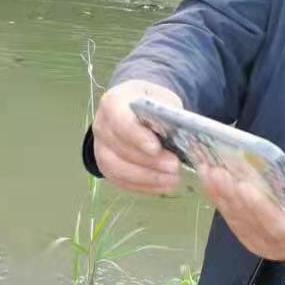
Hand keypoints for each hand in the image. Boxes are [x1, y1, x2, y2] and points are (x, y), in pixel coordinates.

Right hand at [92, 79, 181, 194]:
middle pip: (120, 148)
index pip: (120, 121)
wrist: (135, 109)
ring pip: (117, 169)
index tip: (156, 149)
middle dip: (148, 161)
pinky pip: (121, 181)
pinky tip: (163, 185)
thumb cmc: (150, 103)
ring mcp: (101, 148)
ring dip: (146, 177)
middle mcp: (101, 126)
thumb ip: (167, 114)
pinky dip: (143, 186)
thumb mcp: (162, 99)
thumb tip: (183, 134)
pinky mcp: (106, 167)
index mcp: (113, 103)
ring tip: (172, 179)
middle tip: (174, 167)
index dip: (137, 137)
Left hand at [198, 159, 284, 262]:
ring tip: (207, 171)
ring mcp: (268, 248)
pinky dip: (221, 202)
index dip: (260, 206)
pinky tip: (210, 183)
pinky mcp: (254, 242)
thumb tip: (255, 166)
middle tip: (216, 171)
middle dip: (232, 196)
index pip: (280, 224)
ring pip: (239, 224)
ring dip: (220, 197)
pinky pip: (235, 223)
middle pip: (253, 224)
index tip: (243, 185)